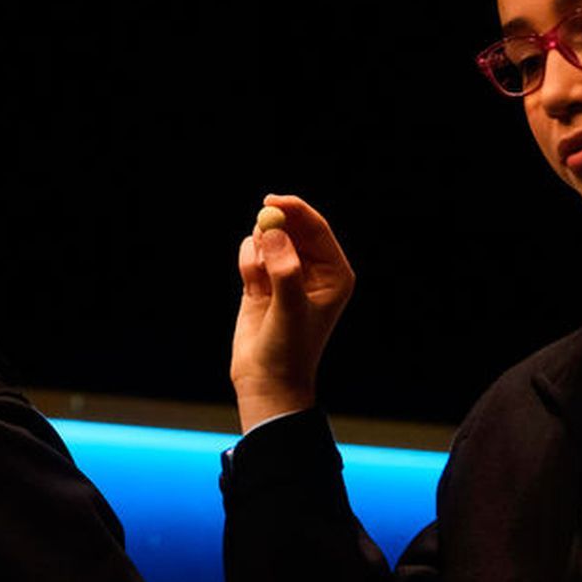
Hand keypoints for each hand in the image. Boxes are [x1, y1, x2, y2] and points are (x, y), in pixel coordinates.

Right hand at [230, 195, 354, 431]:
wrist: (266, 379)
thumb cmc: (288, 349)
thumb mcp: (290, 309)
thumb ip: (285, 270)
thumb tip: (275, 233)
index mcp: (334, 273)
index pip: (316, 229)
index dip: (296, 210)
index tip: (272, 201)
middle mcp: (313, 270)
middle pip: (292, 227)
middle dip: (274, 226)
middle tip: (259, 231)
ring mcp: (287, 273)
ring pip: (269, 237)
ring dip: (258, 249)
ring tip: (258, 279)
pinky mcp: (262, 280)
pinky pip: (252, 253)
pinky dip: (248, 261)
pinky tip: (251, 285)